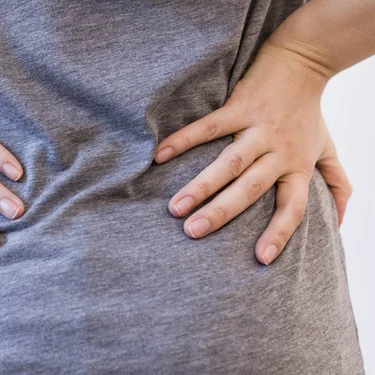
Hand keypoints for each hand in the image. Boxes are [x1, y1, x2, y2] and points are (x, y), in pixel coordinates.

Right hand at [154, 40, 351, 265]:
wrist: (304, 62)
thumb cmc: (310, 113)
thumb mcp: (328, 150)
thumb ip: (336, 185)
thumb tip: (338, 222)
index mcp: (298, 166)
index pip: (292, 207)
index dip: (279, 233)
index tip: (261, 259)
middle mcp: (279, 151)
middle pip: (250, 189)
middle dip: (221, 213)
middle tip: (193, 233)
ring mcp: (258, 128)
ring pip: (229, 162)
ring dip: (201, 186)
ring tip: (175, 207)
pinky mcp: (240, 106)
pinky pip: (209, 126)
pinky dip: (185, 140)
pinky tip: (161, 155)